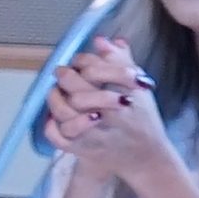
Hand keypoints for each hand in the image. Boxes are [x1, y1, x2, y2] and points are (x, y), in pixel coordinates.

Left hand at [42, 39, 156, 159]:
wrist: (147, 156)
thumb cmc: (142, 117)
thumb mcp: (138, 86)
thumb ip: (120, 60)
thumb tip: (100, 40)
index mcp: (125, 96)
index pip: (95, 70)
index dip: (82, 61)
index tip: (79, 61)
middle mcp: (110, 116)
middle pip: (78, 93)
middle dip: (66, 77)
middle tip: (62, 72)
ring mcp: (95, 135)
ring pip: (65, 114)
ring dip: (56, 99)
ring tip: (56, 91)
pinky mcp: (84, 150)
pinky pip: (59, 138)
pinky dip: (51, 125)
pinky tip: (53, 116)